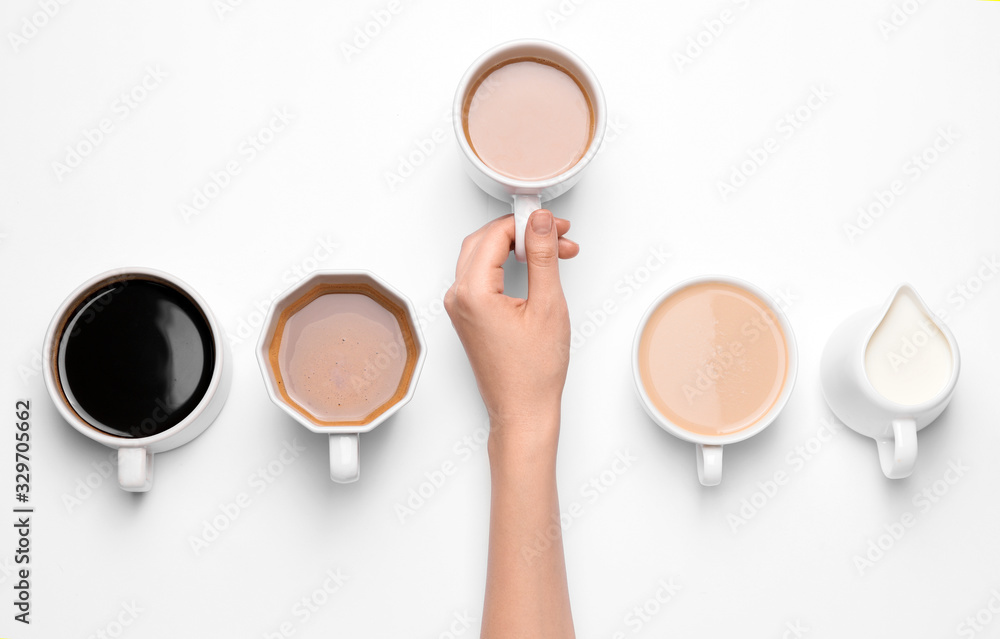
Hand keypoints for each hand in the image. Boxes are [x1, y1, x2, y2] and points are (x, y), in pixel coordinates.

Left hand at [445, 210, 579, 446]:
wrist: (523, 411)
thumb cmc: (534, 371)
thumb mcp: (548, 305)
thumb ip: (542, 256)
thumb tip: (539, 221)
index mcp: (473, 291)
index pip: (496, 234)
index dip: (528, 223)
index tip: (556, 225)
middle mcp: (458, 296)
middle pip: (485, 240)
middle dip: (522, 231)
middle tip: (558, 235)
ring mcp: (459, 307)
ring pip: (482, 255)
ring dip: (516, 247)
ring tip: (554, 251)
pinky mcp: (467, 315)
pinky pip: (482, 275)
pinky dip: (506, 265)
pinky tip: (534, 268)